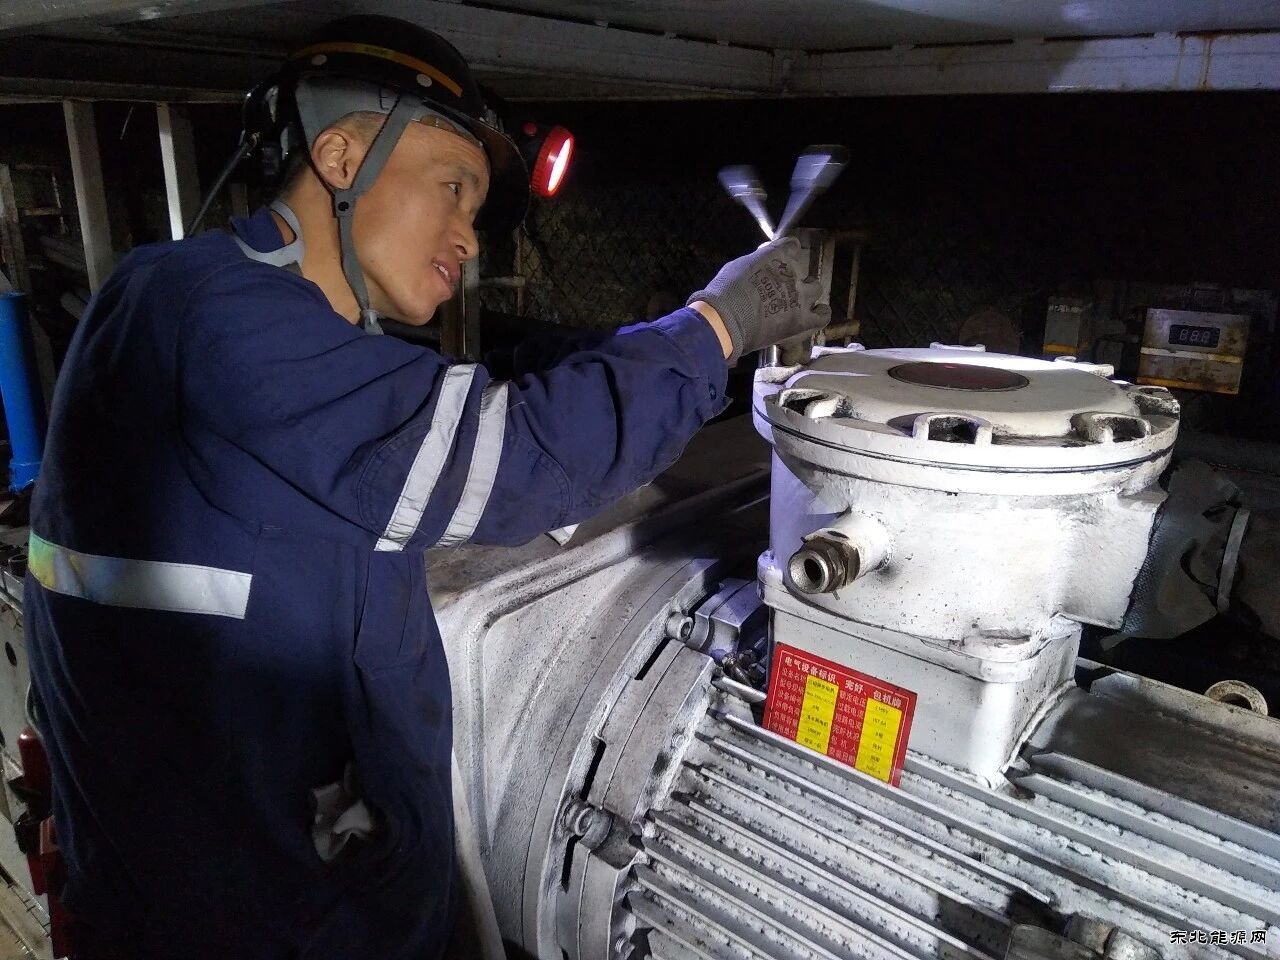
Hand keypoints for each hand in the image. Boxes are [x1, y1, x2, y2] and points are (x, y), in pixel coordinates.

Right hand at [687, 236, 830, 363]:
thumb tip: (759, 263)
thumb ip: (755, 263)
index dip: (786, 253)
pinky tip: (815, 314)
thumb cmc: (725, 293)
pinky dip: (820, 313)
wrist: (726, 321)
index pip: (792, 245)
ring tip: (798, 302)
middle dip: (792, 277)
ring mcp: (801, 296)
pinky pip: (823, 315)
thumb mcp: (737, 267)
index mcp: (777, 255)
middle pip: (802, 268)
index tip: (780, 260)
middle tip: (780, 288)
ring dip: (807, 293)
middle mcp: (793, 272)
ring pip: (816, 288)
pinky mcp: (804, 320)